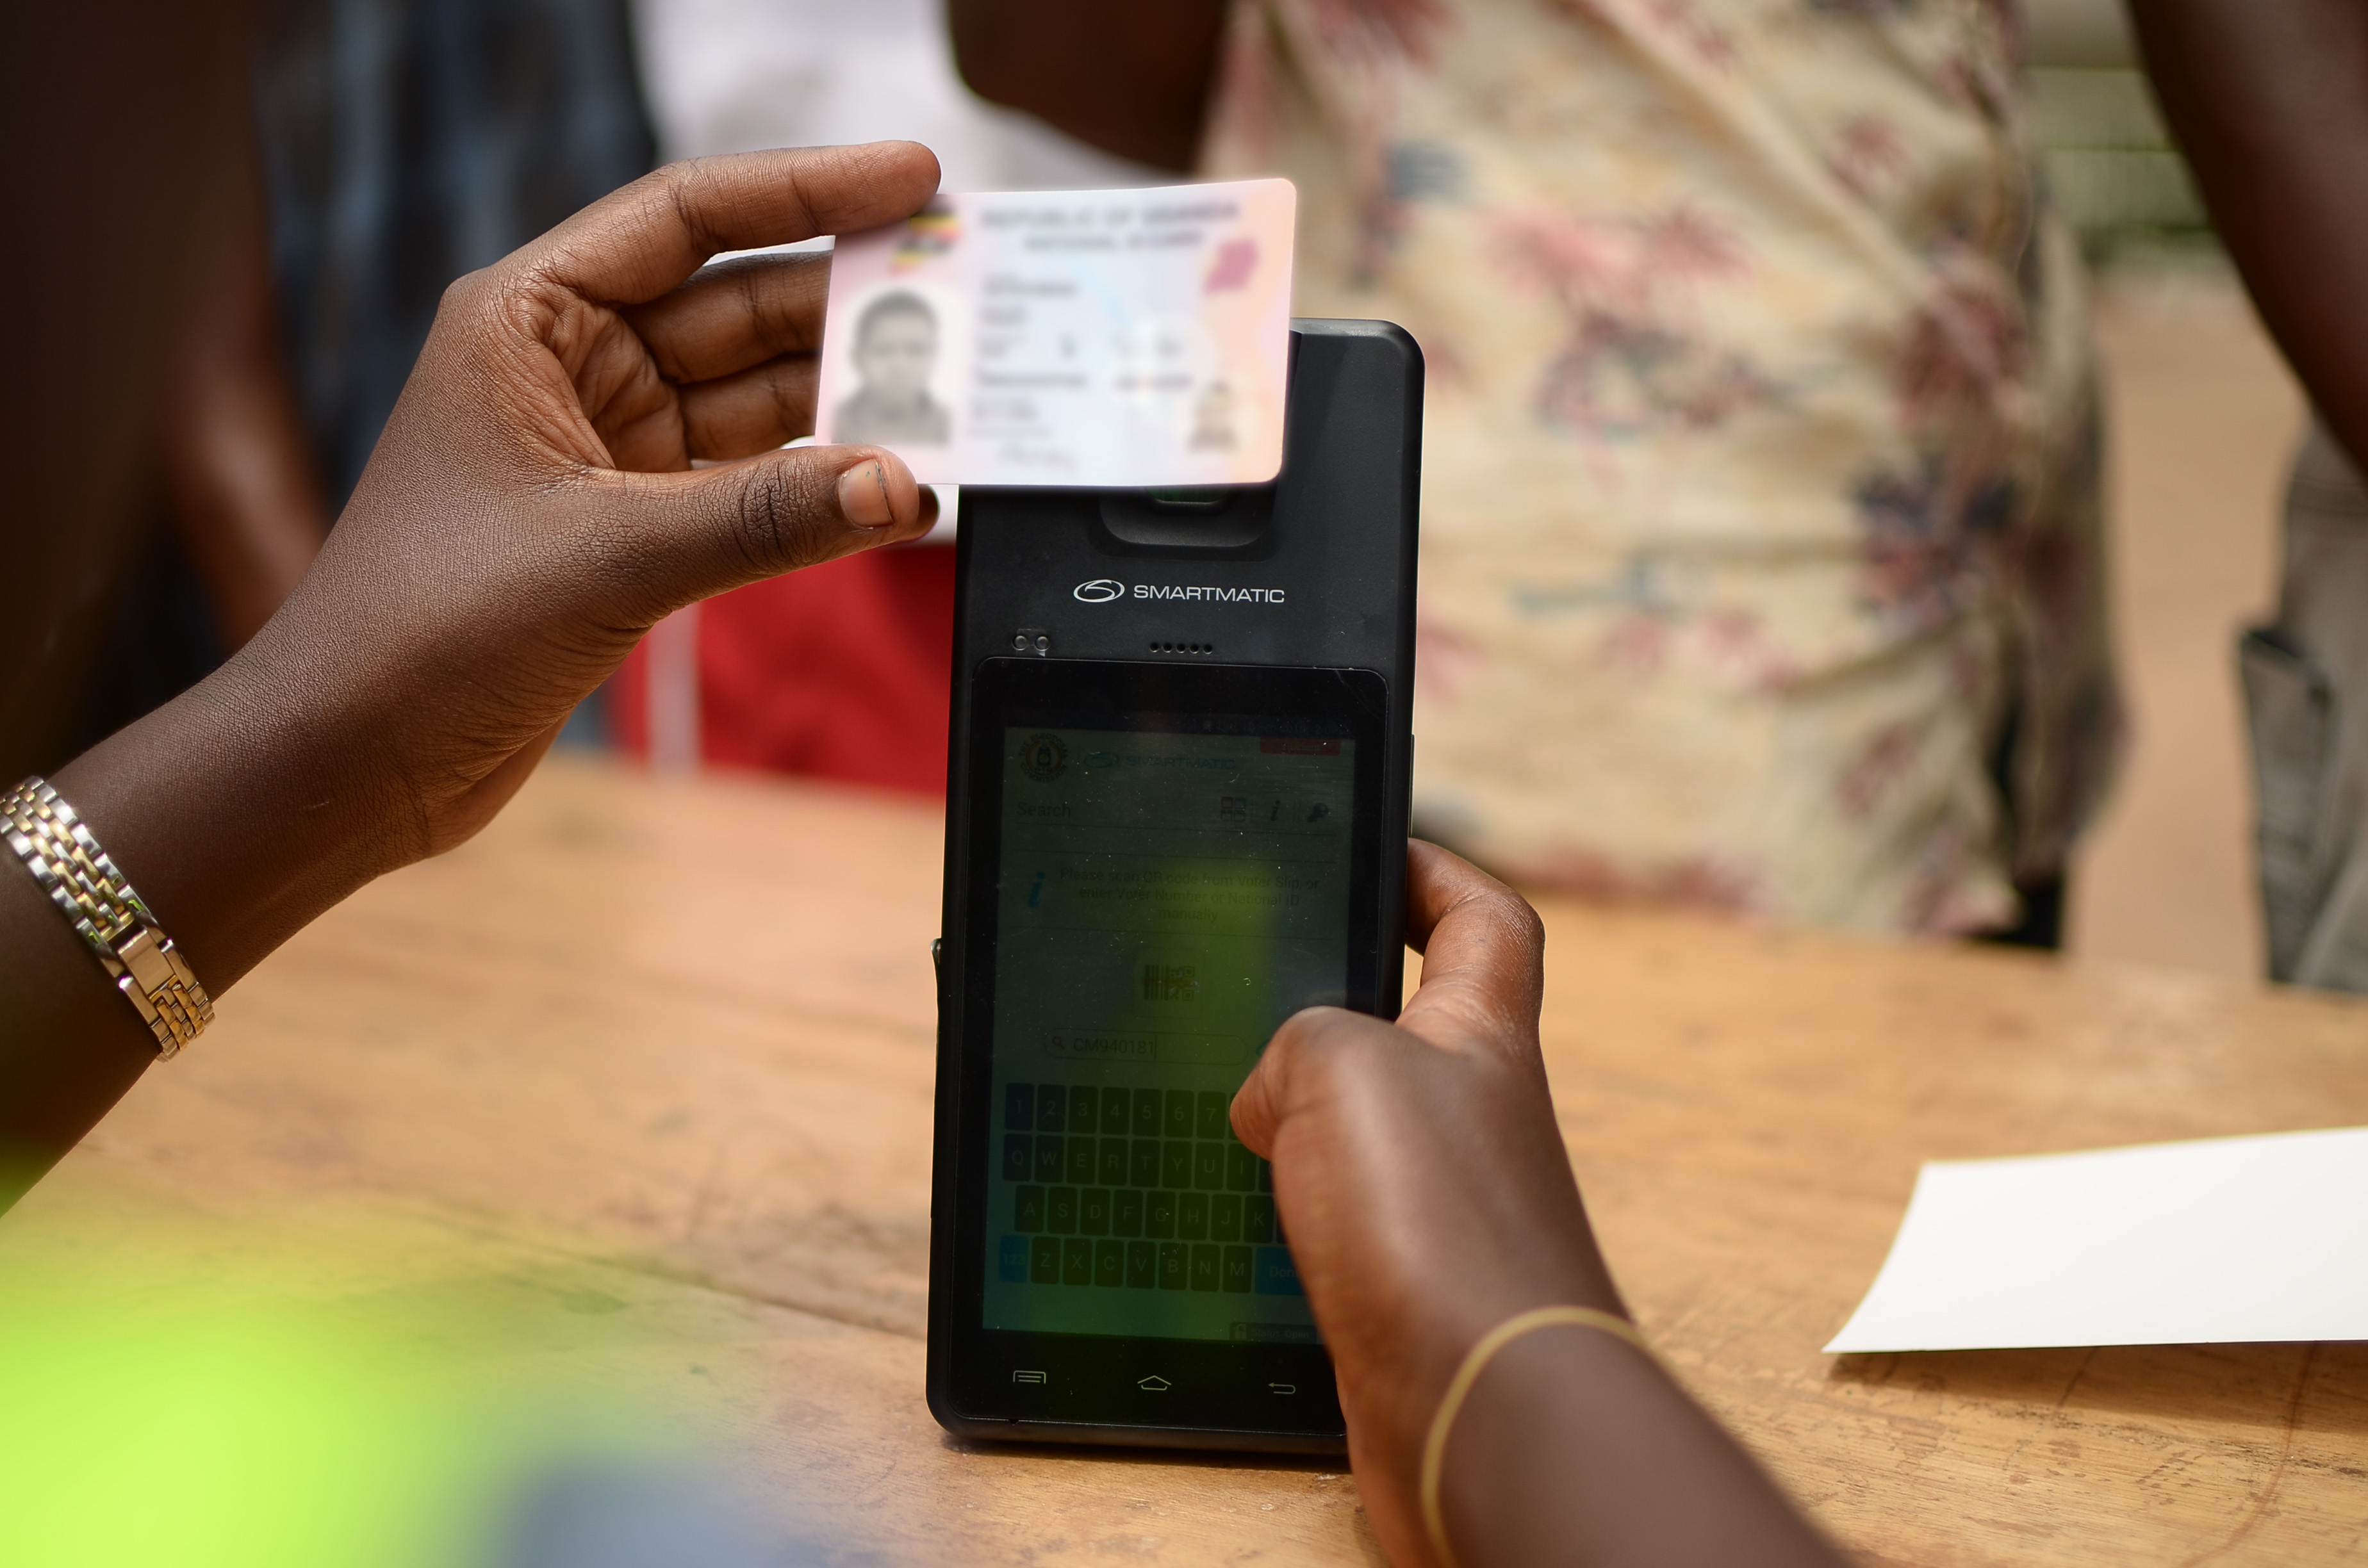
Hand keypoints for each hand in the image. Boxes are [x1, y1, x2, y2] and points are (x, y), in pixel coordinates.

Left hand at [246, 142, 944, 862]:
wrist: (350, 759)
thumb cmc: (423, 632)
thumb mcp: (605, 558)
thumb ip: (762, 518)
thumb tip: (899, 486)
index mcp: (528, 318)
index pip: (687, 216)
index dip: (808, 189)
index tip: (914, 181)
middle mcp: (568, 366)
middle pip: (741, 307)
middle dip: (853, 305)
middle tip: (969, 300)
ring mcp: (604, 449)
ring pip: (758, 399)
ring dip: (851, 404)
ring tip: (957, 399)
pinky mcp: (630, 528)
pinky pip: (752, 485)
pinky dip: (819, 488)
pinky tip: (892, 491)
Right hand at [1234, 845, 1839, 1567]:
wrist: (1482, 1409)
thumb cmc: (1437, 1223)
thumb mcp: (1340, 1064)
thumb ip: (1295, 1042)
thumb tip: (1270, 1097)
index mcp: (1479, 1032)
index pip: (1482, 919)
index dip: (1433, 870)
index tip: (1371, 844)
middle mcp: (1471, 1114)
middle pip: (1410, 1023)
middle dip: (1327, 1000)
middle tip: (1243, 985)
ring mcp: (1441, 1206)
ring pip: (1358, 1130)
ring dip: (1291, 1117)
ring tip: (1209, 1106)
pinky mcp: (1403, 1291)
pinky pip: (1330, 1224)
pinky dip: (1280, 1215)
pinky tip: (1227, 1222)